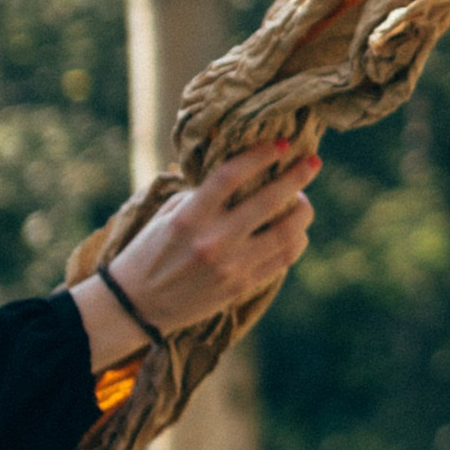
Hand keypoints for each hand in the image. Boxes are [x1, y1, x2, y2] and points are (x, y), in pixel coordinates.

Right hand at [71, 142, 320, 370]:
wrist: (137, 304)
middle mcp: (213, 240)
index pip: (232, 176)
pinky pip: (282, 258)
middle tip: (313, 163)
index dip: (260, 156)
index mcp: (189, 217)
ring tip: (303, 201)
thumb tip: (241, 169)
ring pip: (286, 232)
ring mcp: (231, 266)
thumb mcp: (168, 214)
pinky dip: (296, 240)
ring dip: (302, 212)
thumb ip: (202, 194)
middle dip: (297, 178)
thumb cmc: (150, 250)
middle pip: (269, 201)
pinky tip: (296, 230)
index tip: (281, 144)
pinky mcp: (242, 285)